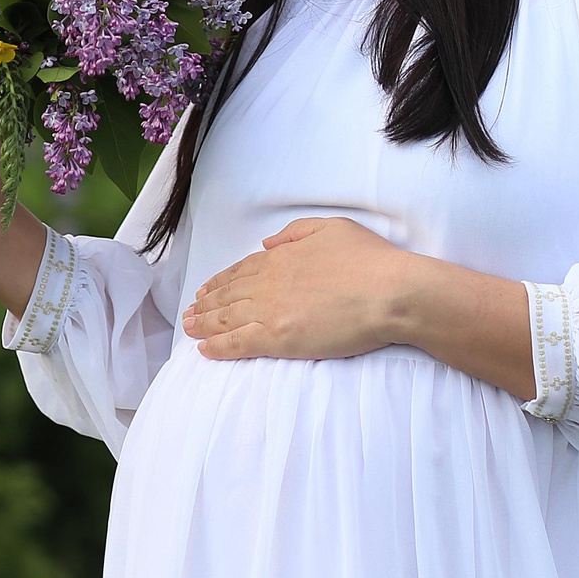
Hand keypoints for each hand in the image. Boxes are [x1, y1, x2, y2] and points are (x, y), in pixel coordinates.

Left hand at [181, 216, 415, 360]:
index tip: (207, 290)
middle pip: (227, 295)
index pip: (241, 271)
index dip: (221, 281)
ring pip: (226, 319)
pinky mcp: (278, 338)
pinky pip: (237, 343)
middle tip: (189, 313)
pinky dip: (217, 346)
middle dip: (205, 304)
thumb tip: (267, 245)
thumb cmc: (370, 260)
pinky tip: (204, 350)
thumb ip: (295, 234)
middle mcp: (268, 283)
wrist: (389, 292)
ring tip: (189, 328)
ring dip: (203, 324)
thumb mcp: (332, 227)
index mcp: (281, 257)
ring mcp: (270, 311)